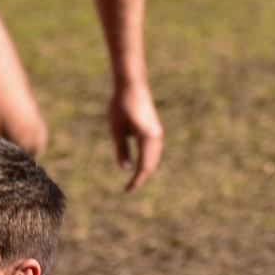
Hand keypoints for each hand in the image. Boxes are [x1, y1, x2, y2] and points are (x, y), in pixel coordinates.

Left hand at [108, 78, 161, 192]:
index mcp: (148, 138)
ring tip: (134, 179)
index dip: (136, 181)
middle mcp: (156, 137)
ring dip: (145, 168)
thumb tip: (126, 169)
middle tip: (129, 189)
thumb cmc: (121, 104)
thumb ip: (122, 149)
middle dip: (141, 177)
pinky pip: (153, 149)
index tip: (127, 191)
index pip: (144, 167)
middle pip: (151, 164)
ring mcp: (157, 132)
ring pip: (154, 157)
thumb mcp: (117, 129)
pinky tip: (139, 163)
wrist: (131, 83)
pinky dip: (147, 159)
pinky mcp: (154, 128)